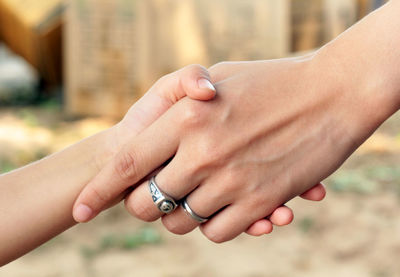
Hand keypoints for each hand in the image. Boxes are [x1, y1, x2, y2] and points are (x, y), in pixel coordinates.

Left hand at [73, 59, 328, 237]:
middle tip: (157, 195)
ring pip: (183, 222)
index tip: (79, 211)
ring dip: (181, 216)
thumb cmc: (272, 81)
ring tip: (191, 198)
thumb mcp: (219, 77)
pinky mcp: (262, 200)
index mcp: (185, 117)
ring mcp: (233, 180)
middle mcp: (203, 152)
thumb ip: (181, 101)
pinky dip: (213, 225)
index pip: (125, 164)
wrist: (332, 92)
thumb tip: (155, 131)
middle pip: (149, 202)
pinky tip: (222, 204)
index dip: (97, 191)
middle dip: (144, 205)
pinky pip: (219, 232)